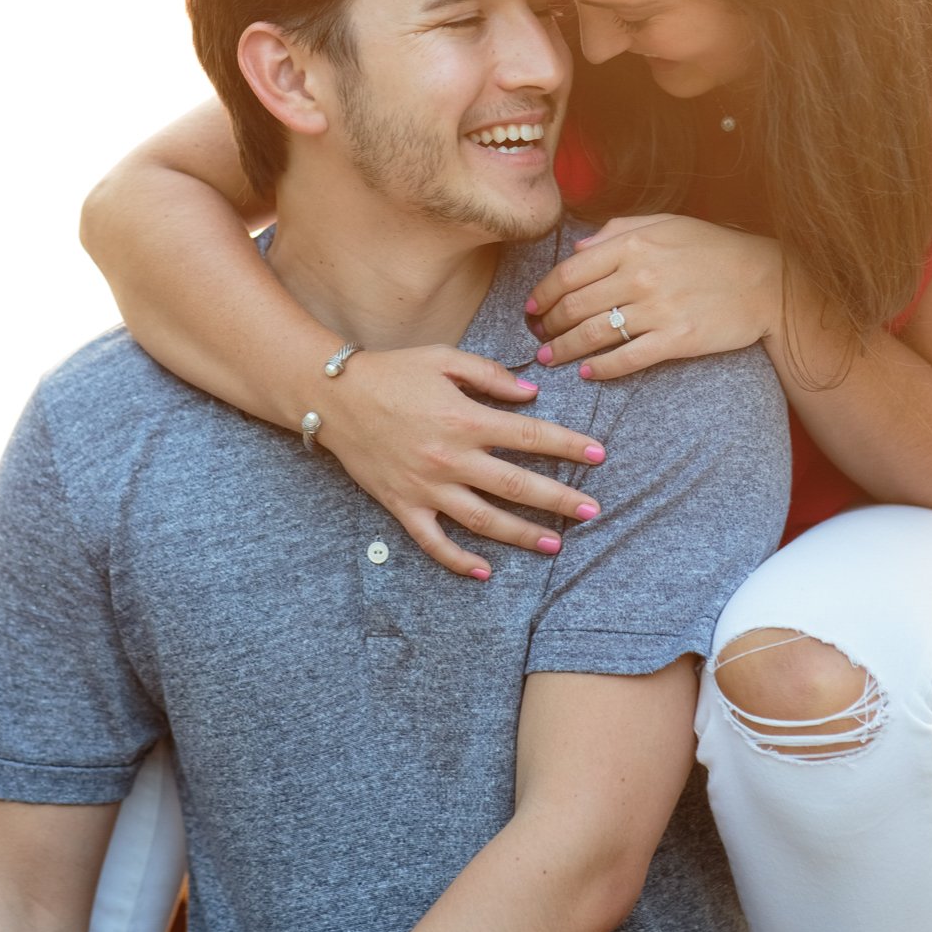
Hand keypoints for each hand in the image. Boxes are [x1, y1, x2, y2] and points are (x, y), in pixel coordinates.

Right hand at [319, 347, 608, 578]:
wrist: (332, 396)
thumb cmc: (393, 372)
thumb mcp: (446, 359)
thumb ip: (491, 376)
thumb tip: (532, 395)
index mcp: (466, 419)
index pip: (531, 436)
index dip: (569, 445)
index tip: (599, 455)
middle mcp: (450, 458)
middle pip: (516, 486)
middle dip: (559, 500)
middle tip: (592, 511)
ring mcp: (425, 487)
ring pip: (483, 520)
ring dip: (521, 535)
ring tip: (554, 544)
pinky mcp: (401, 505)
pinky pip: (433, 541)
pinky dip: (458, 561)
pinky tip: (484, 571)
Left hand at [526, 215, 782, 381]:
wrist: (767, 280)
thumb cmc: (715, 248)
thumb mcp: (667, 224)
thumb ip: (619, 231)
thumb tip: (578, 249)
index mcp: (633, 245)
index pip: (569, 273)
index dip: (542, 294)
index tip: (532, 308)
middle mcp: (640, 276)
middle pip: (574, 307)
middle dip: (548, 326)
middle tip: (539, 337)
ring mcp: (659, 310)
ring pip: (593, 335)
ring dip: (564, 350)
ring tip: (550, 358)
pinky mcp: (677, 340)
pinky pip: (627, 359)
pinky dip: (601, 369)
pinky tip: (588, 373)